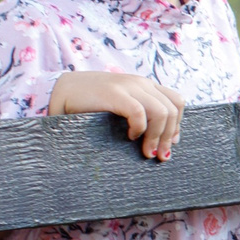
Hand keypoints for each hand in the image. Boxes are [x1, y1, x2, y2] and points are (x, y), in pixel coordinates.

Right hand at [49, 71, 184, 160]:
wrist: (62, 91)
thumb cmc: (92, 106)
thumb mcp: (122, 107)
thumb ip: (140, 115)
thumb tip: (159, 142)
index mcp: (145, 85)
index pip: (176, 101)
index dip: (177, 125)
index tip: (170, 143)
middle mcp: (140, 83)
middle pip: (173, 109)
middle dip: (169, 136)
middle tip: (159, 156)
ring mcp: (128, 86)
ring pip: (162, 112)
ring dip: (158, 136)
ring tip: (147, 151)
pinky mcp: (114, 93)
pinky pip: (139, 113)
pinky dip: (139, 129)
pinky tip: (129, 137)